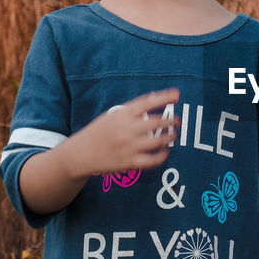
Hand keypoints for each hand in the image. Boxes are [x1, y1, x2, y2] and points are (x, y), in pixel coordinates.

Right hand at [58, 88, 180, 177]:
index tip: (176, 95)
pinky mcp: (128, 163)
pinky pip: (152, 160)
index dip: (163, 97)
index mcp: (121, 115)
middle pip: (156, 122)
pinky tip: (165, 151)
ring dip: (170, 137)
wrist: (81, 154)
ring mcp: (128, 147)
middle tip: (177, 121)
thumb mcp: (112, 115)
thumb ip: (133, 109)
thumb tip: (156, 97)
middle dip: (171, 121)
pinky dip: (162, 156)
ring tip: (174, 135)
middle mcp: (126, 130)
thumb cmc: (99, 132)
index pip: (146, 102)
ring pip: (158, 141)